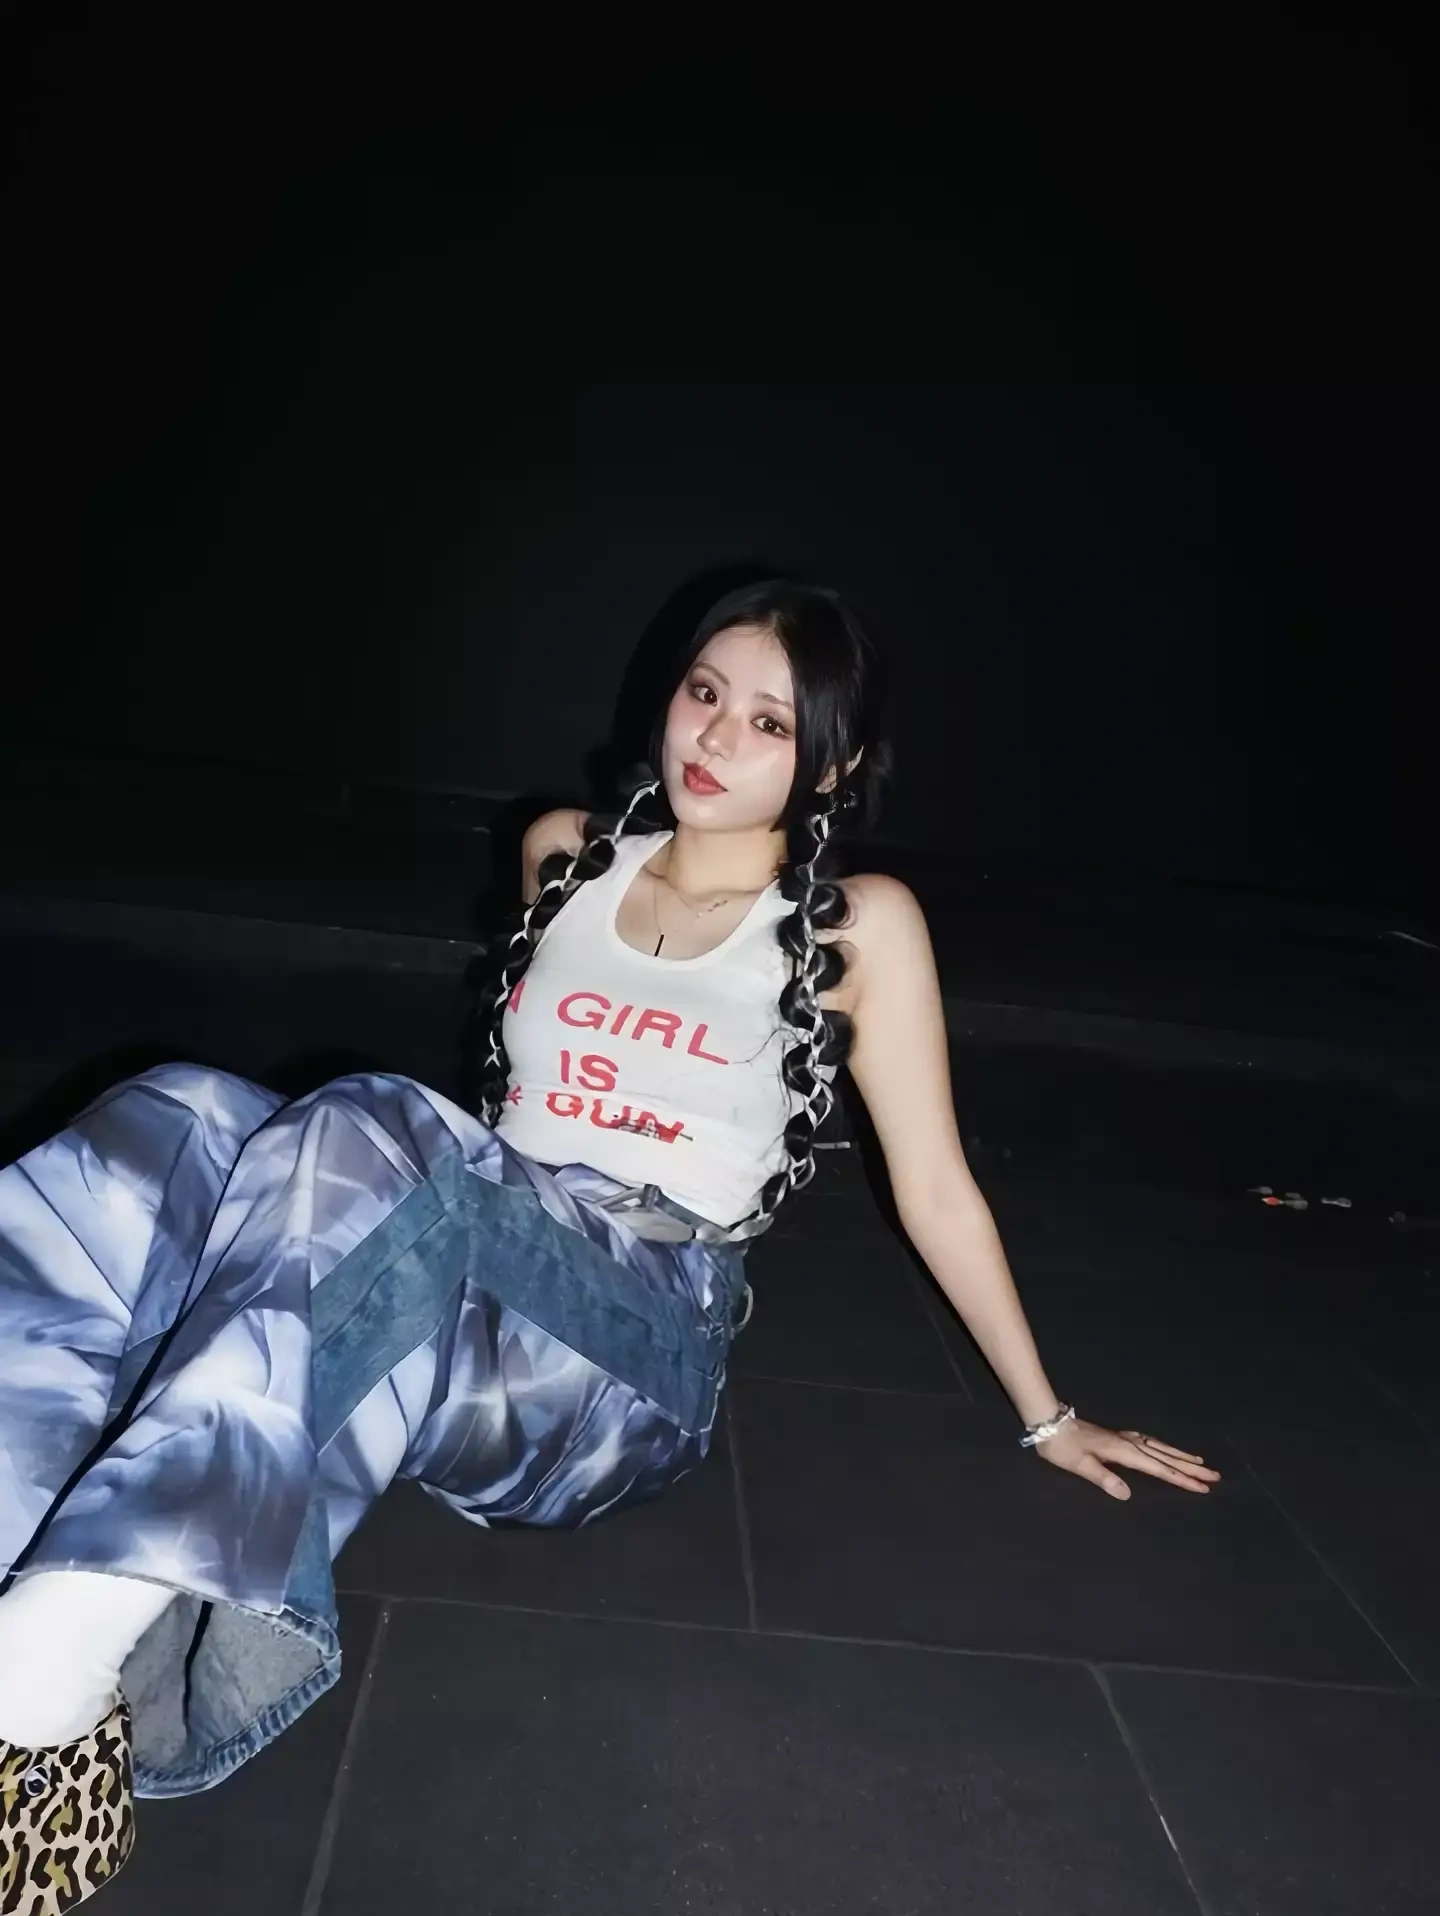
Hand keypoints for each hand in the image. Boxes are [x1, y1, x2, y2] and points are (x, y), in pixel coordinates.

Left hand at [1033, 1417, 1220, 1499]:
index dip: (1181, 1479)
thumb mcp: (1080, 1465)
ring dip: (1180, 1456)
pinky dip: (1164, 1447)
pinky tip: (1165, 1449)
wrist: (1050, 1422)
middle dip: (1190, 1468)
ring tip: (1201, 1463)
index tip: (1202, 1488)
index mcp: (1124, 1452)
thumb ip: (1103, 1479)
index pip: (1159, 1469)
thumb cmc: (1062, 1447)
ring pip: (1160, 1447)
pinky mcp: (1119, 1436)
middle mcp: (1129, 1443)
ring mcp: (1125, 1438)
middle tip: (1215, 1476)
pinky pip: (1150, 1442)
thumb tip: (1128, 1494)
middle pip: (1165, 1457)